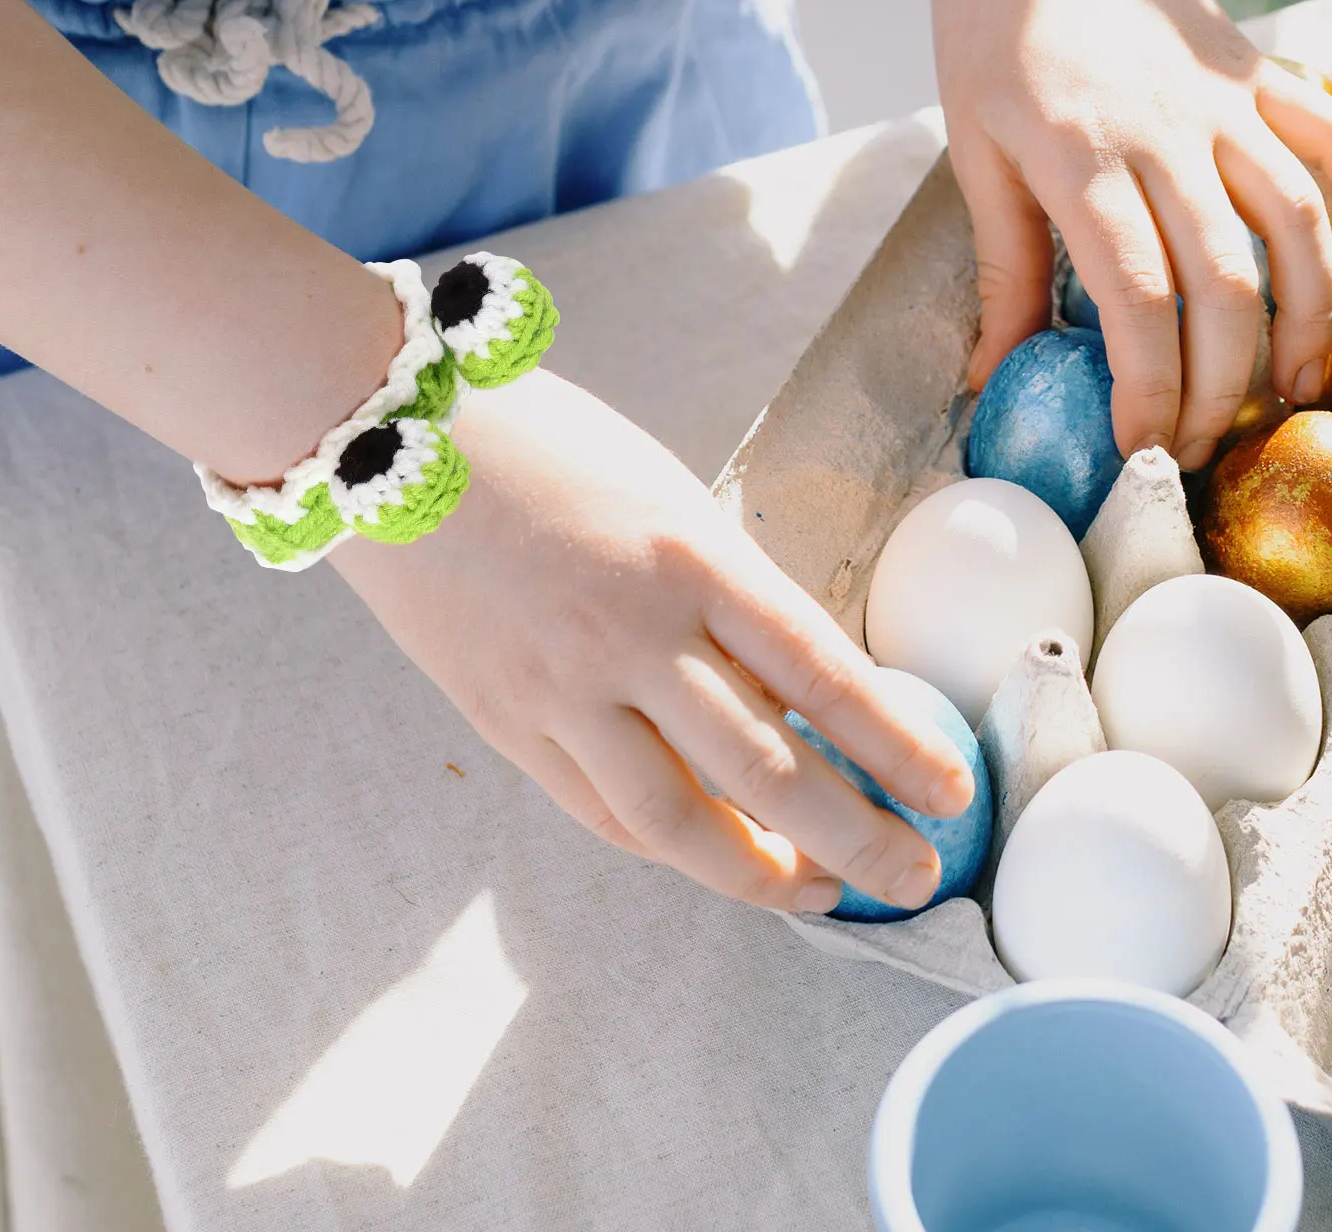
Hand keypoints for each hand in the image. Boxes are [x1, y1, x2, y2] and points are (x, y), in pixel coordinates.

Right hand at [330, 369, 974, 911]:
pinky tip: (709, 858)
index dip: (895, 745)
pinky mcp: (502, 721)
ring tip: (817, 892)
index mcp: (688, 554)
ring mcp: (559, 688)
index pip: (820, 672)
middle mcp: (631, 633)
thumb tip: (788, 674)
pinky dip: (664, 845)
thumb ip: (722, 583)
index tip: (949, 791)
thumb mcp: (658, 489)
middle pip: (765, 765)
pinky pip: (596, 809)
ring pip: (675, 818)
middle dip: (855, 834)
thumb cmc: (536, 440)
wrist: (382, 438)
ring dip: (759, 872)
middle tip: (912, 874)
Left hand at [935, 0, 1331, 468]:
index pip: (1138, 299)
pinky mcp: (1259, 72)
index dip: (1150, 389)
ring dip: (1309, 318)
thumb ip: (1001, 269)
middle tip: (1200, 446)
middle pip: (1225, 282)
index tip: (1138, 447)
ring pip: (1298, 223)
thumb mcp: (973, 154)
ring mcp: (1225, 99)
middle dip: (1221, 384)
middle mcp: (1167, 133)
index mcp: (1081, 158)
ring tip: (1296, 389)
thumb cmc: (990, 36)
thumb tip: (990, 377)